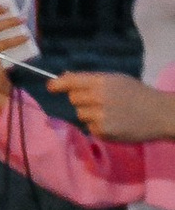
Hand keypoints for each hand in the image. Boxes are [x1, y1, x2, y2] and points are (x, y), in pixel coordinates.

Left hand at [54, 70, 174, 142]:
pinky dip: (97, 126)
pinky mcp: (103, 132)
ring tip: (109, 113)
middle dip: (81, 100)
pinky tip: (113, 123)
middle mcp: (98, 98)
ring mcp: (100, 116)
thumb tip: (65, 77)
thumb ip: (91, 80)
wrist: (159, 114)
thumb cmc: (138, 94)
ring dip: (89, 114)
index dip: (58, 84)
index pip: (72, 81)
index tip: (50, 87)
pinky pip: (90, 127)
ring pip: (80, 114)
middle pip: (73, 99)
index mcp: (102, 81)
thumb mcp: (116, 80)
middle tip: (98, 101)